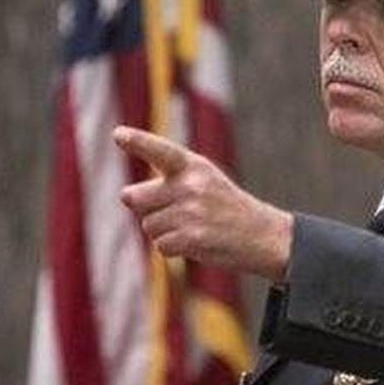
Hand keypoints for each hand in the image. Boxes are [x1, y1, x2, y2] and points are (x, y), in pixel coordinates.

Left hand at [113, 126, 292, 280]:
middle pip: (134, 197)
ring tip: (193, 229)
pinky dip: (174, 249)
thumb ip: (169, 181)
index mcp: (194, 166)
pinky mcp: (193, 238)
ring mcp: (192, 212)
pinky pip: (161, 246)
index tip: (118, 135)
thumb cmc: (227, 208)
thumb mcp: (205, 181)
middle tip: (173, 213)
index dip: (138, 142)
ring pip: (148, 226)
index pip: (160, 151)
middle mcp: (191, 185)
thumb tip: (127, 196)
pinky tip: (196, 243)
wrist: (264, 236)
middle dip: (144, 209)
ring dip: (164, 232)